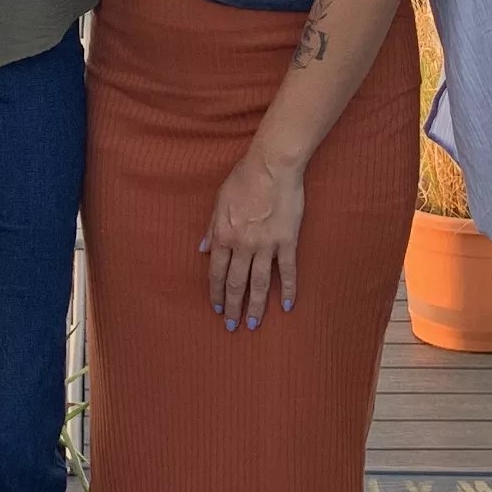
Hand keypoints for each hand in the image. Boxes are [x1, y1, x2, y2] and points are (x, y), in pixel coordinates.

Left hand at [200, 149, 304, 331]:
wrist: (272, 166)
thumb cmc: (244, 178)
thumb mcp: (219, 201)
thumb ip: (212, 227)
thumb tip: (203, 249)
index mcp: (224, 235)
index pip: (217, 273)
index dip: (217, 293)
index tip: (217, 309)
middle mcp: (243, 245)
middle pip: (237, 283)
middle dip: (233, 307)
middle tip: (232, 326)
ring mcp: (267, 245)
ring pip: (259, 284)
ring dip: (255, 306)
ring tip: (253, 324)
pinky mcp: (288, 241)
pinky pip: (287, 271)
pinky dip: (287, 290)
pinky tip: (286, 306)